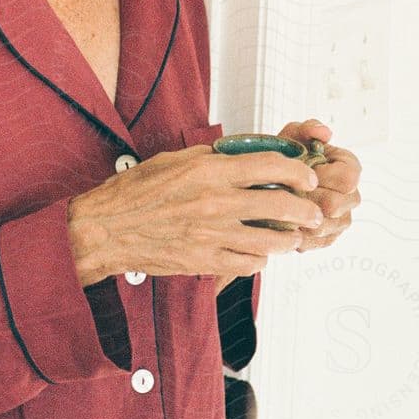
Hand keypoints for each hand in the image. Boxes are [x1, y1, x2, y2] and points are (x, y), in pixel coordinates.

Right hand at [67, 142, 323, 286]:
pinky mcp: (207, 261)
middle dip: (306, 209)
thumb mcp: (173, 161)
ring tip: (288, 236)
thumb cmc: (134, 193)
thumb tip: (246, 155)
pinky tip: (255, 252)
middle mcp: (216, 203)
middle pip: (281, 205)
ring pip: (273, 240)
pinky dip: (259, 258)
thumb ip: (211, 158)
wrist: (106, 230)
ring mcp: (213, 236)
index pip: (270, 165)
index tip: (306, 177)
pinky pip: (251, 264)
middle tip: (312, 212)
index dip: (297, 171)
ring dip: (287, 238)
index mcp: (208, 172)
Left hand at [276, 117, 361, 253]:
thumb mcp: (293, 135)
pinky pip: (314, 243)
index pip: (348, 178)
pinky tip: (281, 223)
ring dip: (299, 217)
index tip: (303, 171)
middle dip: (308, 197)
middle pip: (336, 206)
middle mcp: (351, 196)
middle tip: (286, 190)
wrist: (268, 181)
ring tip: (280, 206)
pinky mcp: (327, 239)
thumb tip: (325, 133)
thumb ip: (309, 128)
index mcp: (349, 168)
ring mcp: (341, 220)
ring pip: (323, 227)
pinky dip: (294, 234)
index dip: (323, 176)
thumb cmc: (285, 156)